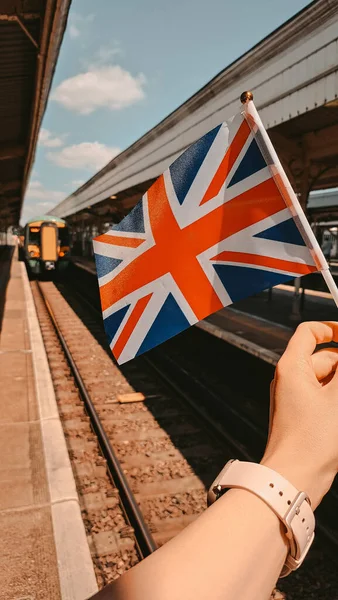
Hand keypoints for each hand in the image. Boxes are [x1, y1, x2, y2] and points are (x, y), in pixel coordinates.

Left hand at [261, 321, 337, 508]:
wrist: (294, 478)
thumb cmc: (310, 441)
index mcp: (292, 367)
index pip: (309, 332)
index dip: (333, 328)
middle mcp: (290, 379)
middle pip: (325, 357)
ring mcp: (296, 398)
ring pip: (328, 380)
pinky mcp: (303, 416)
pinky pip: (325, 398)